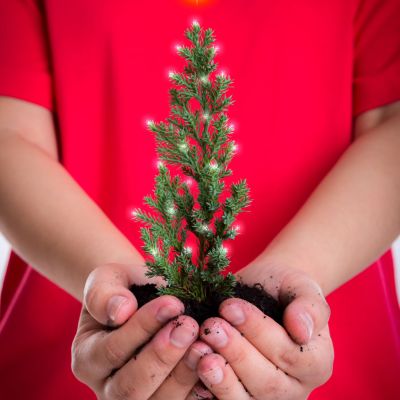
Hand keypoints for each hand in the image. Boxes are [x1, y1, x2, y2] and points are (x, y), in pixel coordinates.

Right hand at [71, 263, 210, 398]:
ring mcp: (136, 399)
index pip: (112, 350)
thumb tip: (120, 311)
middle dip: (163, 356)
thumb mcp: (108, 279)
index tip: (172, 303)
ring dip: (183, 376)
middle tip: (189, 325)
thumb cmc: (125, 288)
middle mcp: (106, 387)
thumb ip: (103, 293)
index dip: (142, 328)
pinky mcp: (163, 398)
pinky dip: (197, 390)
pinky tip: (214, 365)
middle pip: (130, 388)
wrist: (143, 300)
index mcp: (87, 357)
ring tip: (204, 345)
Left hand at [190, 263, 332, 398]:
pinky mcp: (242, 396)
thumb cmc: (284, 288)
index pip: (289, 355)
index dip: (258, 332)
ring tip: (200, 352)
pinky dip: (209, 389)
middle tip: (211, 326)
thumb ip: (310, 308)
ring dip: (221, 378)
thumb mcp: (302, 288)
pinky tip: (195, 367)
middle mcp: (295, 387)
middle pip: (267, 383)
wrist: (266, 292)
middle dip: (236, 353)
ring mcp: (268, 397)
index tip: (230, 306)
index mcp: (317, 363)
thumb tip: (301, 331)